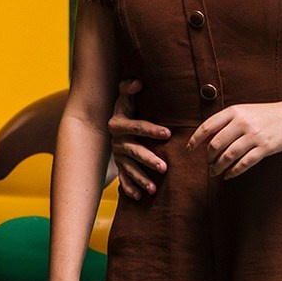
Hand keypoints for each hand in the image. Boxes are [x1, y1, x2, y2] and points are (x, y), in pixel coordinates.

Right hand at [105, 78, 170, 200]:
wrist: (113, 122)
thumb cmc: (127, 107)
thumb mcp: (125, 96)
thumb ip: (129, 87)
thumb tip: (138, 82)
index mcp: (118, 123)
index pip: (136, 126)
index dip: (151, 130)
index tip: (168, 133)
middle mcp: (116, 141)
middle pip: (133, 151)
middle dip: (149, 160)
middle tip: (165, 168)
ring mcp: (117, 155)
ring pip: (129, 168)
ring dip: (141, 178)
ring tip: (154, 189)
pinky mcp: (119, 166)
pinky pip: (123, 179)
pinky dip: (129, 188)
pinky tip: (138, 197)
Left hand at [189, 100, 281, 177]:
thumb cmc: (266, 114)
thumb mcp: (244, 112)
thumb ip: (226, 122)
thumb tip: (206, 139)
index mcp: (234, 111)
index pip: (207, 126)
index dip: (195, 139)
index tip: (189, 149)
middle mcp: (242, 122)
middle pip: (216, 143)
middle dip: (208, 157)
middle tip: (207, 163)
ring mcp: (254, 136)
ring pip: (228, 155)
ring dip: (218, 166)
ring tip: (214, 172)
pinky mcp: (265, 148)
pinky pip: (244, 163)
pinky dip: (233, 171)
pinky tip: (228, 175)